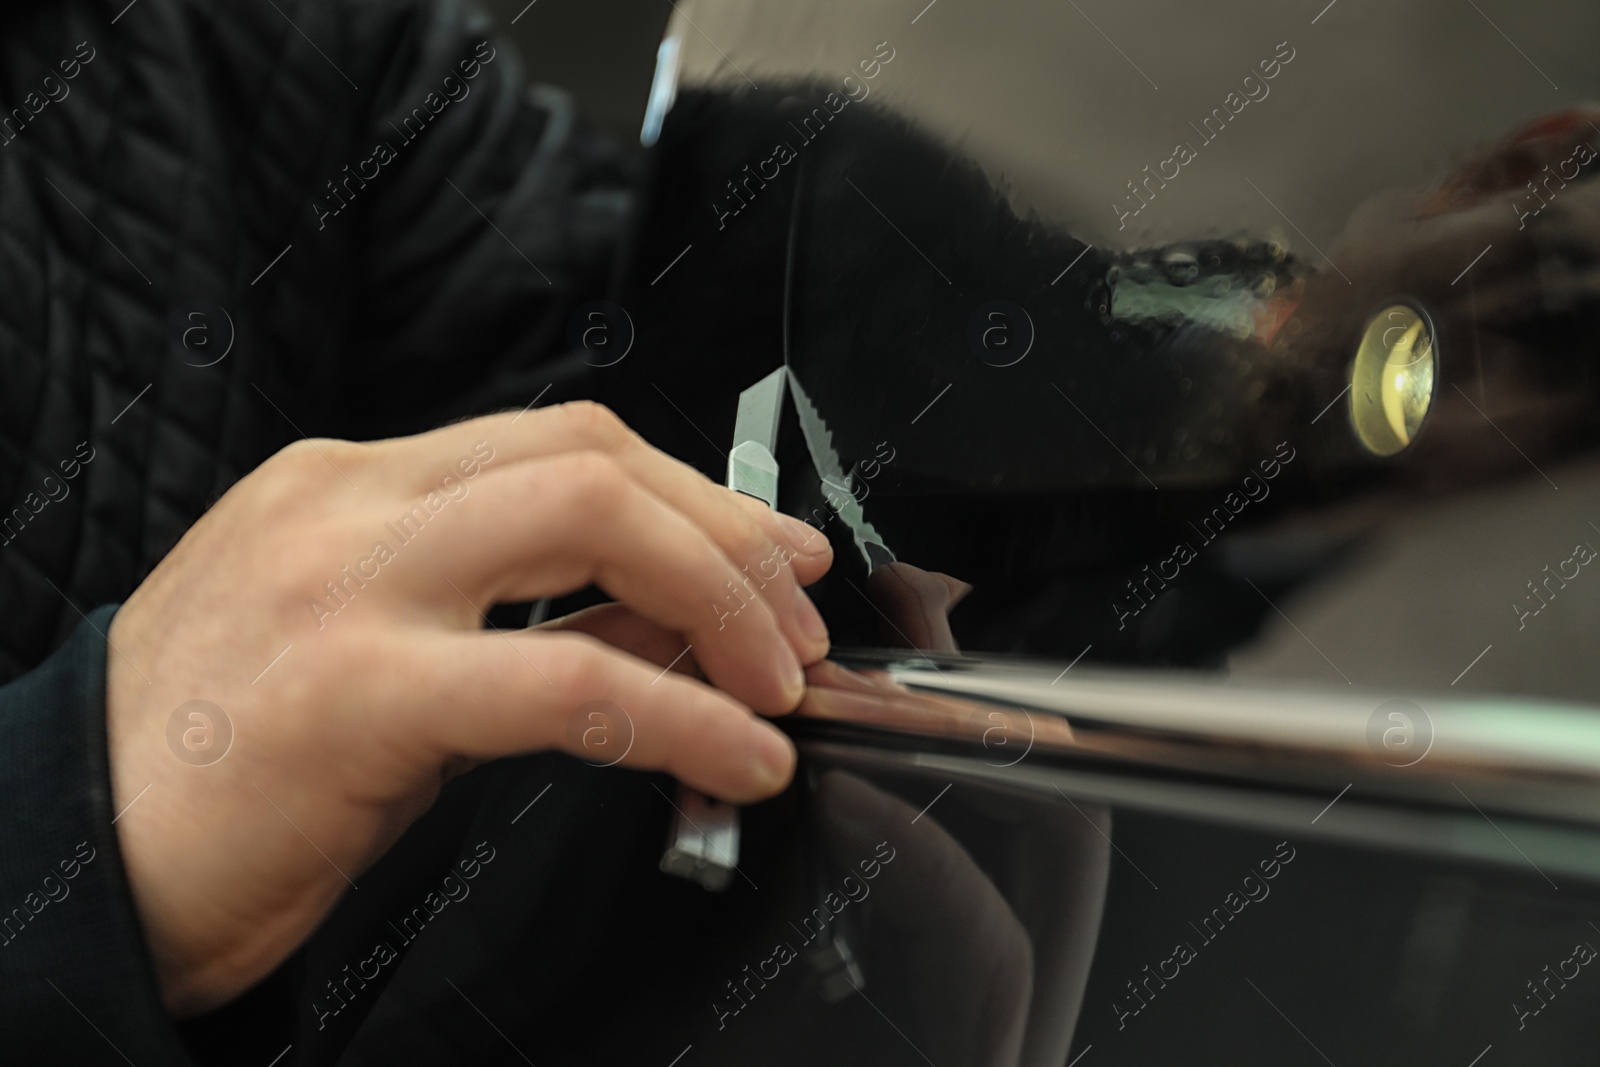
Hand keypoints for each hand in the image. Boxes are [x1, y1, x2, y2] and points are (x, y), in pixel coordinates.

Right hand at [104, 401, 832, 1015]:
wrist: (71, 861)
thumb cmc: (222, 768)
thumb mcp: (381, 656)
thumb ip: (516, 615)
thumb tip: (667, 616)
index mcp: (351, 487)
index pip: (563, 443)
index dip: (692, 494)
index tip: (768, 555)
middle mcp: (347, 504)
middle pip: (592, 456)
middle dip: (725, 536)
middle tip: (794, 622)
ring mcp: (344, 584)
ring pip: (590, 518)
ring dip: (720, 600)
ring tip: (778, 684)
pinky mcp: (351, 689)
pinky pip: (564, 675)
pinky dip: (678, 713)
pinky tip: (736, 756)